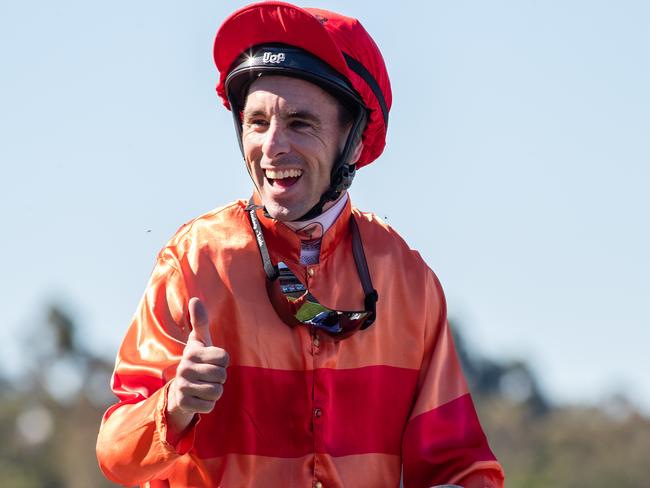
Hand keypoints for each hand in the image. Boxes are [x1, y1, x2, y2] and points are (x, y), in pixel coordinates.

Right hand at [166, 297, 229, 435]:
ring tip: (205, 387)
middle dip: (219, 378)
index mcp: (192, 352)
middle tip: (208, 376)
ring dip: (215, 392)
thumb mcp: (199, 342)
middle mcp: (184, 368)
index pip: (224, 358)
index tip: (212, 362)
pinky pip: (210, 406)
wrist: (178, 391)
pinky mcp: (184, 403)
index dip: (223, 362)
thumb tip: (195, 299)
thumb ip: (200, 322)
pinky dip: (208, 404)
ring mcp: (182, 386)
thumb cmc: (196, 362)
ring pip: (217, 391)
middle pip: (222, 376)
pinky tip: (200, 398)